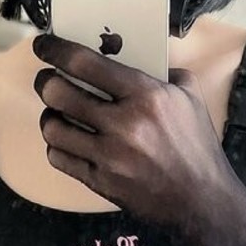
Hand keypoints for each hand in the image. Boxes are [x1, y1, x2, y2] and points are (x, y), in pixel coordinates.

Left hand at [32, 33, 244, 238]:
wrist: (201, 201)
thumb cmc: (197, 148)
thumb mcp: (190, 98)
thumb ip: (166, 72)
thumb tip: (141, 57)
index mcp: (146, 95)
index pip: (85, 62)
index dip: (55, 50)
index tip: (44, 45)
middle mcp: (123, 124)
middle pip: (58, 93)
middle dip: (45, 82)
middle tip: (47, 80)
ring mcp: (109, 156)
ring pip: (52, 127)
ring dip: (48, 116)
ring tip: (56, 113)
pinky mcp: (100, 182)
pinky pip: (59, 158)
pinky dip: (56, 146)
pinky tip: (66, 141)